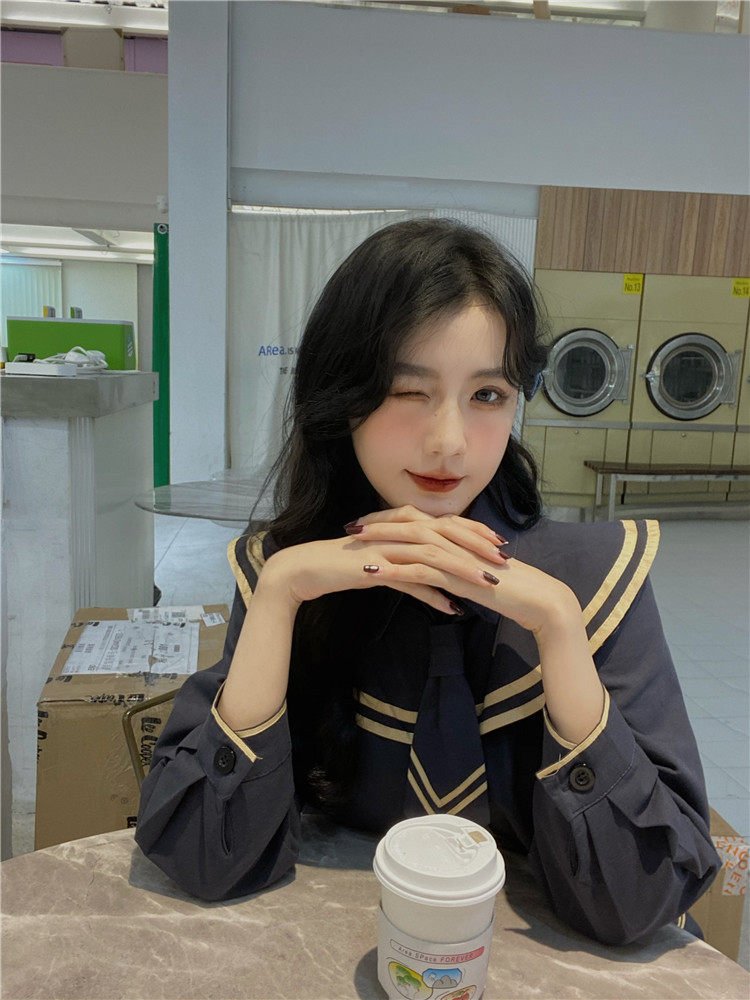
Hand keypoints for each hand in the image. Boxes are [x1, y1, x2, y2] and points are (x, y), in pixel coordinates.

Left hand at [336, 505, 576, 633]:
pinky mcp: (459, 576)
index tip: (367, 521)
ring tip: (354, 544)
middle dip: (379, 523)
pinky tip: (372, 572)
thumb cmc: (513, 591)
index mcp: (460, 537)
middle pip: (411, 523)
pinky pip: (421, 569)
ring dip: (381, 542)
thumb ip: (459, 567)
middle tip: (351, 525)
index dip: (392, 518)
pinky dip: (394, 569)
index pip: (420, 520)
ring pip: (412, 542)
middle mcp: (456, 540)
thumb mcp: (478, 574)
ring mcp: (457, 556)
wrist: (539, 600)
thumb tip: (442, 571)